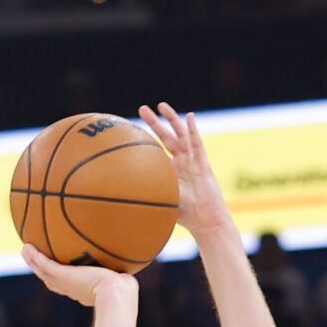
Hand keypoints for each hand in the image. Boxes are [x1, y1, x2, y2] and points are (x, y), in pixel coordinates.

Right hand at [21, 244, 136, 306]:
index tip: (56, 269)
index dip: (60, 276)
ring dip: (33, 262)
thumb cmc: (124, 288)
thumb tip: (130, 261)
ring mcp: (66, 284)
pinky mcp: (62, 277)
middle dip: (42, 269)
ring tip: (25, 250)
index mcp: (84, 290)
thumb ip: (121, 268)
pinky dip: (35, 258)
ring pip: (44, 272)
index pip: (69, 283)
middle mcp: (73, 289)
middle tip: (33, 257)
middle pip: (52, 278)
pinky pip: (44, 265)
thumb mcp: (121, 275)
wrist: (116, 294)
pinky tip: (27, 247)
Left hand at [137, 103, 234, 238]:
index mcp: (171, 170)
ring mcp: (193, 161)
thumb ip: (147, 193)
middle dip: (154, 122)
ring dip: (172, 119)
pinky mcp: (203, 163)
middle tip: (142, 108)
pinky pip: (197, 143)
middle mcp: (181, 162)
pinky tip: (189, 116)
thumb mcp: (161, 200)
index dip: (146, 137)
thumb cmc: (185, 215)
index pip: (156, 149)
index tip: (131, 127)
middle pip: (166, 137)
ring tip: (161, 106)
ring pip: (181, 134)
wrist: (206, 221)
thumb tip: (120, 194)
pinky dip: (193, 130)